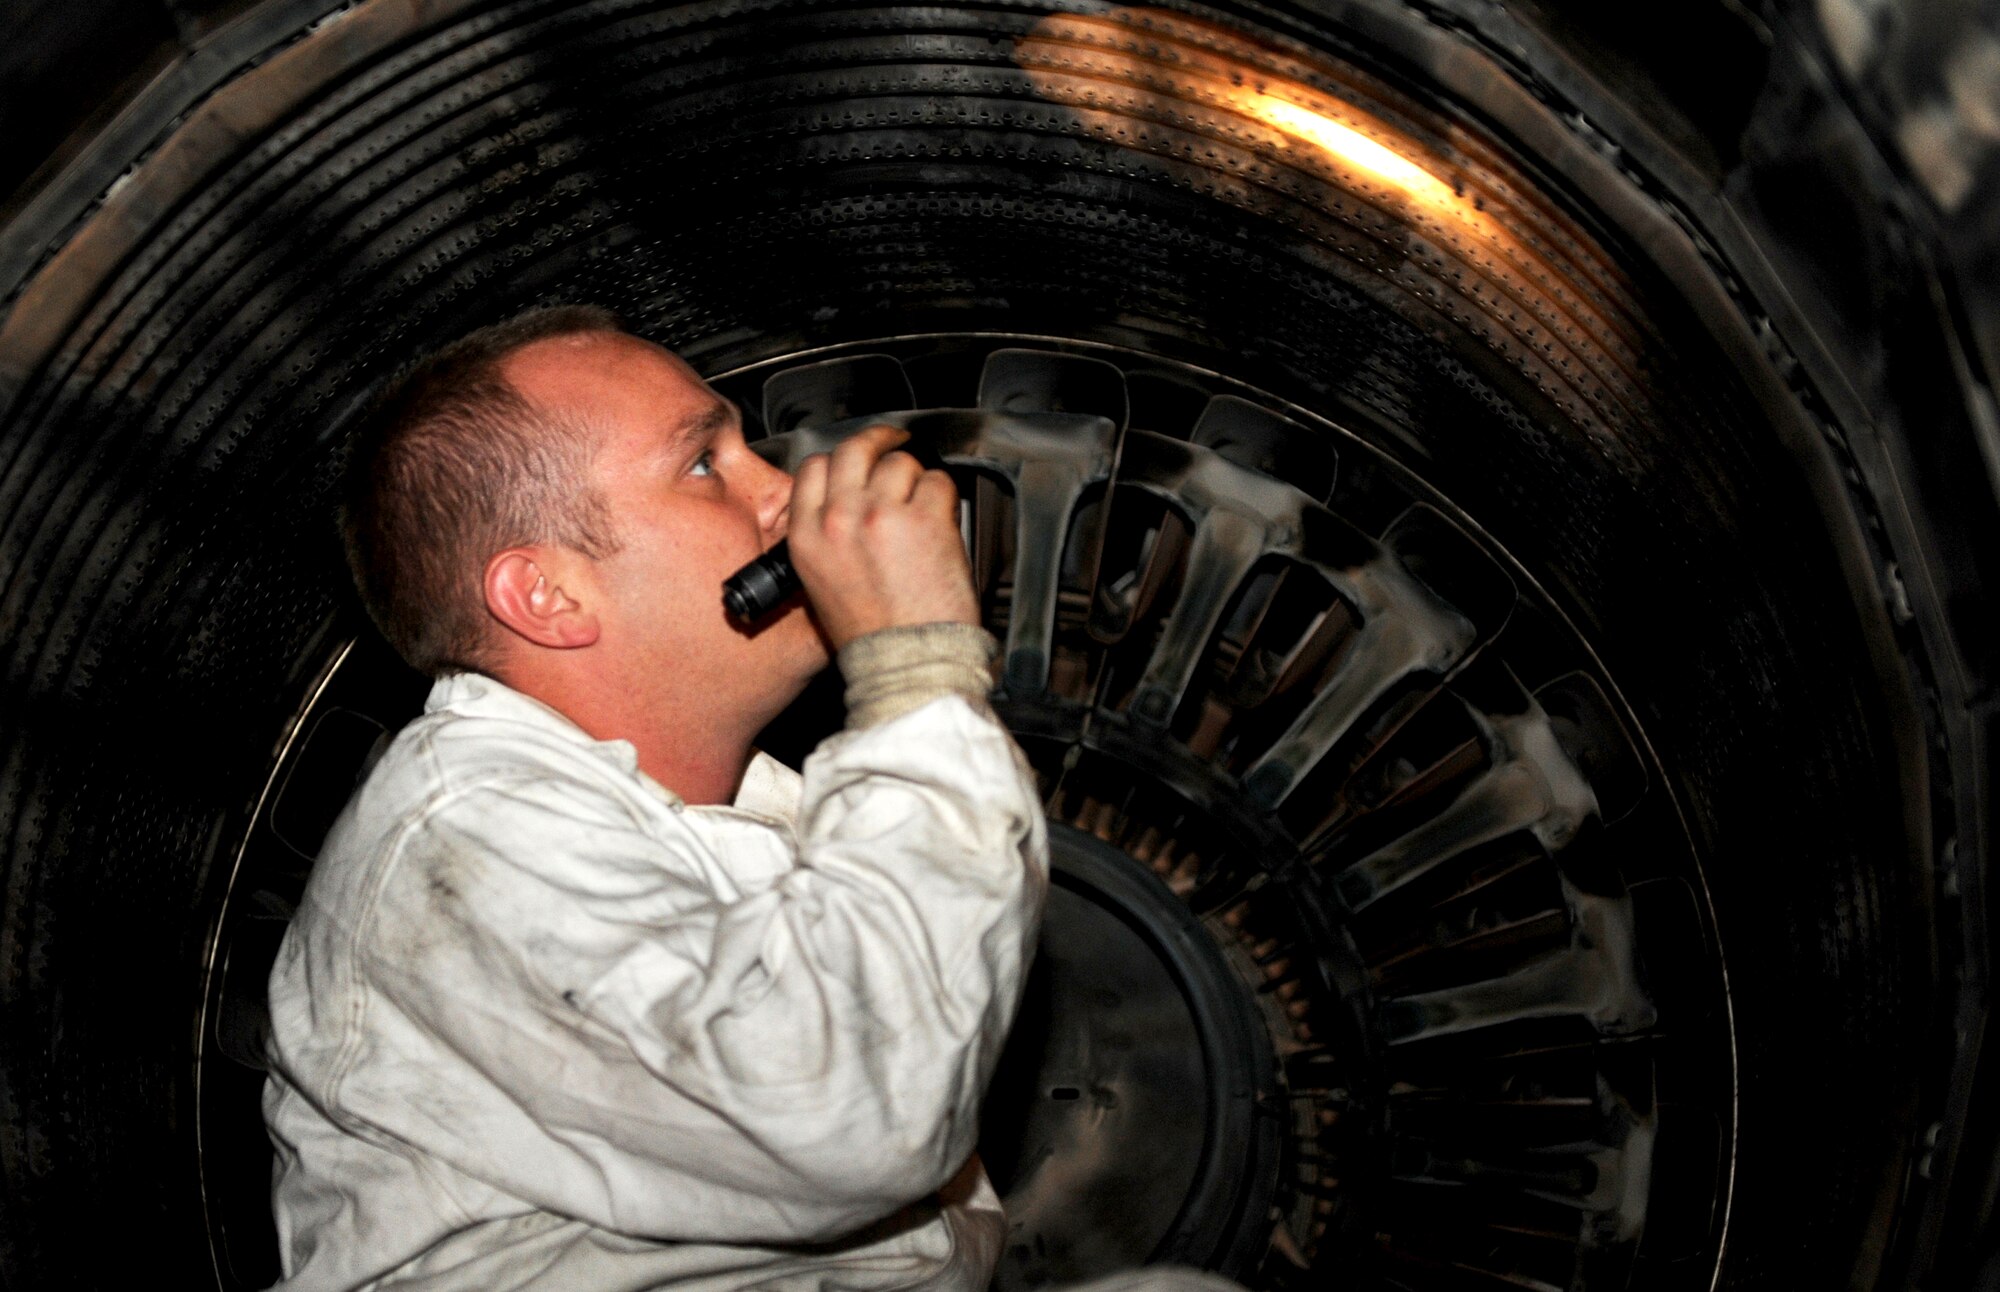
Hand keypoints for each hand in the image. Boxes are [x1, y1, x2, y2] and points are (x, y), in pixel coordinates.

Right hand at [786, 426, 978, 648]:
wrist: (906, 662)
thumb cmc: (870, 636)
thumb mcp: (820, 583)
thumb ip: (827, 535)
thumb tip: (850, 503)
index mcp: (807, 536)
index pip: (815, 468)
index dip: (840, 461)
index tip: (857, 463)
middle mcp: (840, 518)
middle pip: (856, 449)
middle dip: (879, 440)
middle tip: (896, 443)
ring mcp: (882, 515)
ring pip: (902, 464)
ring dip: (917, 480)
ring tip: (923, 510)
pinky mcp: (925, 520)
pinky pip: (939, 483)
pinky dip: (944, 499)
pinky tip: (941, 524)